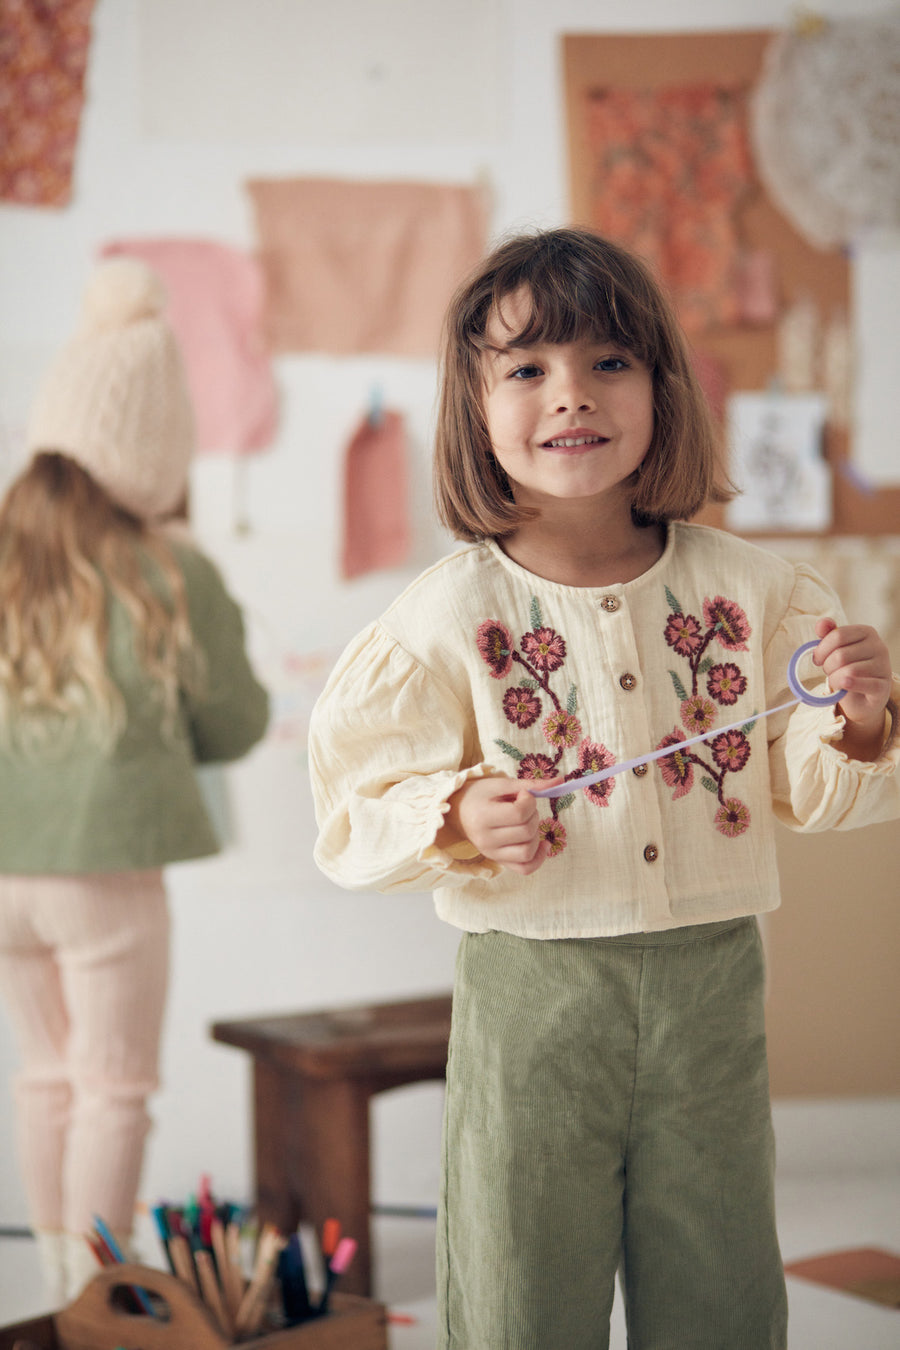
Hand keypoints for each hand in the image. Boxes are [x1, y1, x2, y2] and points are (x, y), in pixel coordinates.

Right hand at [442, 774, 563, 875]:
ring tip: (526, 822)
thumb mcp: (501, 784)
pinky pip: (525, 868)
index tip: (523, 794)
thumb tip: (561, 781)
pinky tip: (542, 844)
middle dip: (533, 815)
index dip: (529, 800)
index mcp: (483, 816)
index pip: (519, 813)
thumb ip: (531, 784)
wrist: (458, 812)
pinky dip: (538, 858)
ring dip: (535, 834)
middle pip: (526, 831)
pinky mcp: (499, 861)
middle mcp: (486, 840)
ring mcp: (492, 854)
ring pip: (528, 851)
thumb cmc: (480, 795)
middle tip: (524, 806)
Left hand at [813, 617, 891, 758]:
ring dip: (835, 680)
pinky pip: (863, 684)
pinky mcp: (884, 686)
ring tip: (837, 681)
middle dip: (828, 667)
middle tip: (830, 672)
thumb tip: (822, 623)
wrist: (863, 696)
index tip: (818, 660)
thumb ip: (829, 635)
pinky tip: (845, 685)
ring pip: (848, 672)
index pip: (837, 636)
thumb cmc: (848, 668)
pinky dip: (850, 686)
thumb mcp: (837, 649)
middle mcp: (879, 646)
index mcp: (867, 632)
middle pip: (840, 655)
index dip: (821, 650)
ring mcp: (884, 666)